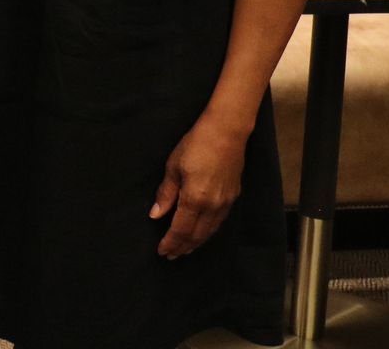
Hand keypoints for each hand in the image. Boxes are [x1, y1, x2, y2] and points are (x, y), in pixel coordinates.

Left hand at [150, 115, 245, 257]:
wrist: (227, 133)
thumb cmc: (195, 145)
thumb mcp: (173, 167)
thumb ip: (166, 194)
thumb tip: (155, 216)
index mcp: (195, 200)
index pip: (181, 230)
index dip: (171, 243)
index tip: (162, 252)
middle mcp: (213, 206)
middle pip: (197, 235)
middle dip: (183, 247)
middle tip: (171, 255)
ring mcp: (226, 203)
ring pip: (210, 231)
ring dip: (196, 242)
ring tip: (185, 249)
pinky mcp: (233, 197)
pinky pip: (219, 222)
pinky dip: (208, 232)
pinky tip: (202, 232)